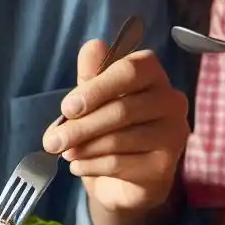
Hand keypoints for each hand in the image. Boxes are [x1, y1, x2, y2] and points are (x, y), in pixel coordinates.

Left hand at [42, 42, 188, 212]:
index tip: (67, 108)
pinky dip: (91, 166)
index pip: (129, 71)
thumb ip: (91, 74)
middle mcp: (171, 100)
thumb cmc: (108, 128)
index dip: (96, 89)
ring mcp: (173, 134)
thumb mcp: (93, 99)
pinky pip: (121, 164)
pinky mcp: (165, 165)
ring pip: (119, 140)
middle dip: (80, 127)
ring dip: (83, 148)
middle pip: (122, 110)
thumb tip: (93, 45)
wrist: (123, 179)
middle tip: (52, 141)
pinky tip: (78, 165)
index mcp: (152, 74)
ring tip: (64, 152)